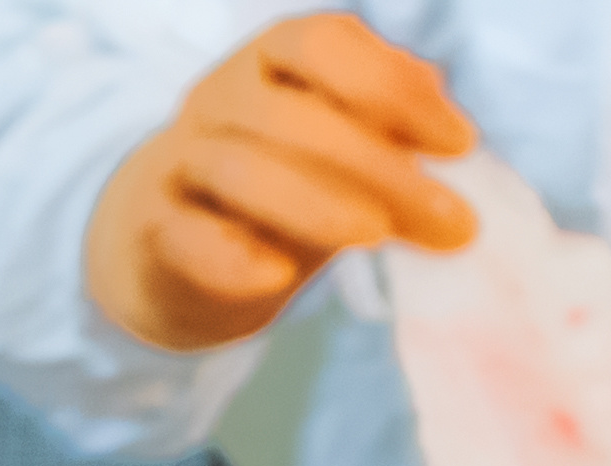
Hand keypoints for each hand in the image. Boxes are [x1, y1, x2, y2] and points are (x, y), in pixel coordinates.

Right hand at [85, 14, 470, 353]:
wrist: (180, 245)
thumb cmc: (286, 180)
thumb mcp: (349, 141)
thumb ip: (397, 127)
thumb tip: (451, 141)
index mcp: (274, 56)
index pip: (325, 45)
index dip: (393, 90)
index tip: (459, 147)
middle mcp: (219, 95)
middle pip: (289, 116)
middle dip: (376, 167)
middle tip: (445, 218)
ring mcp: (177, 161)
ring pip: (240, 170)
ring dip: (317, 206)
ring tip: (376, 240)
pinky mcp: (150, 231)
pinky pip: (186, 237)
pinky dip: (232, 258)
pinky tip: (277, 277)